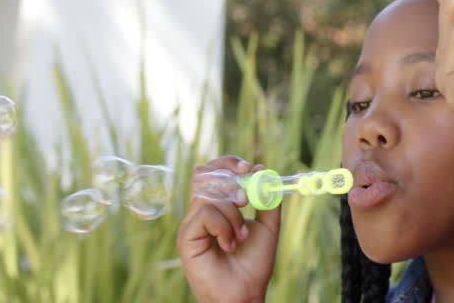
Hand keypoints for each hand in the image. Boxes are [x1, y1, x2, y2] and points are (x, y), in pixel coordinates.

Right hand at [177, 156, 280, 302]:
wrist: (245, 293)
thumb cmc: (254, 264)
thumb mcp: (267, 225)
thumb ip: (267, 199)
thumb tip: (263, 169)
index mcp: (217, 207)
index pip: (214, 171)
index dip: (230, 163)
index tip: (250, 167)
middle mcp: (200, 212)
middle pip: (204, 175)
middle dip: (229, 179)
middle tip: (246, 199)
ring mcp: (191, 224)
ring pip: (209, 195)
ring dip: (233, 213)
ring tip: (242, 236)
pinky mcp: (186, 237)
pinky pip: (206, 214)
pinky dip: (225, 227)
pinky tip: (230, 245)